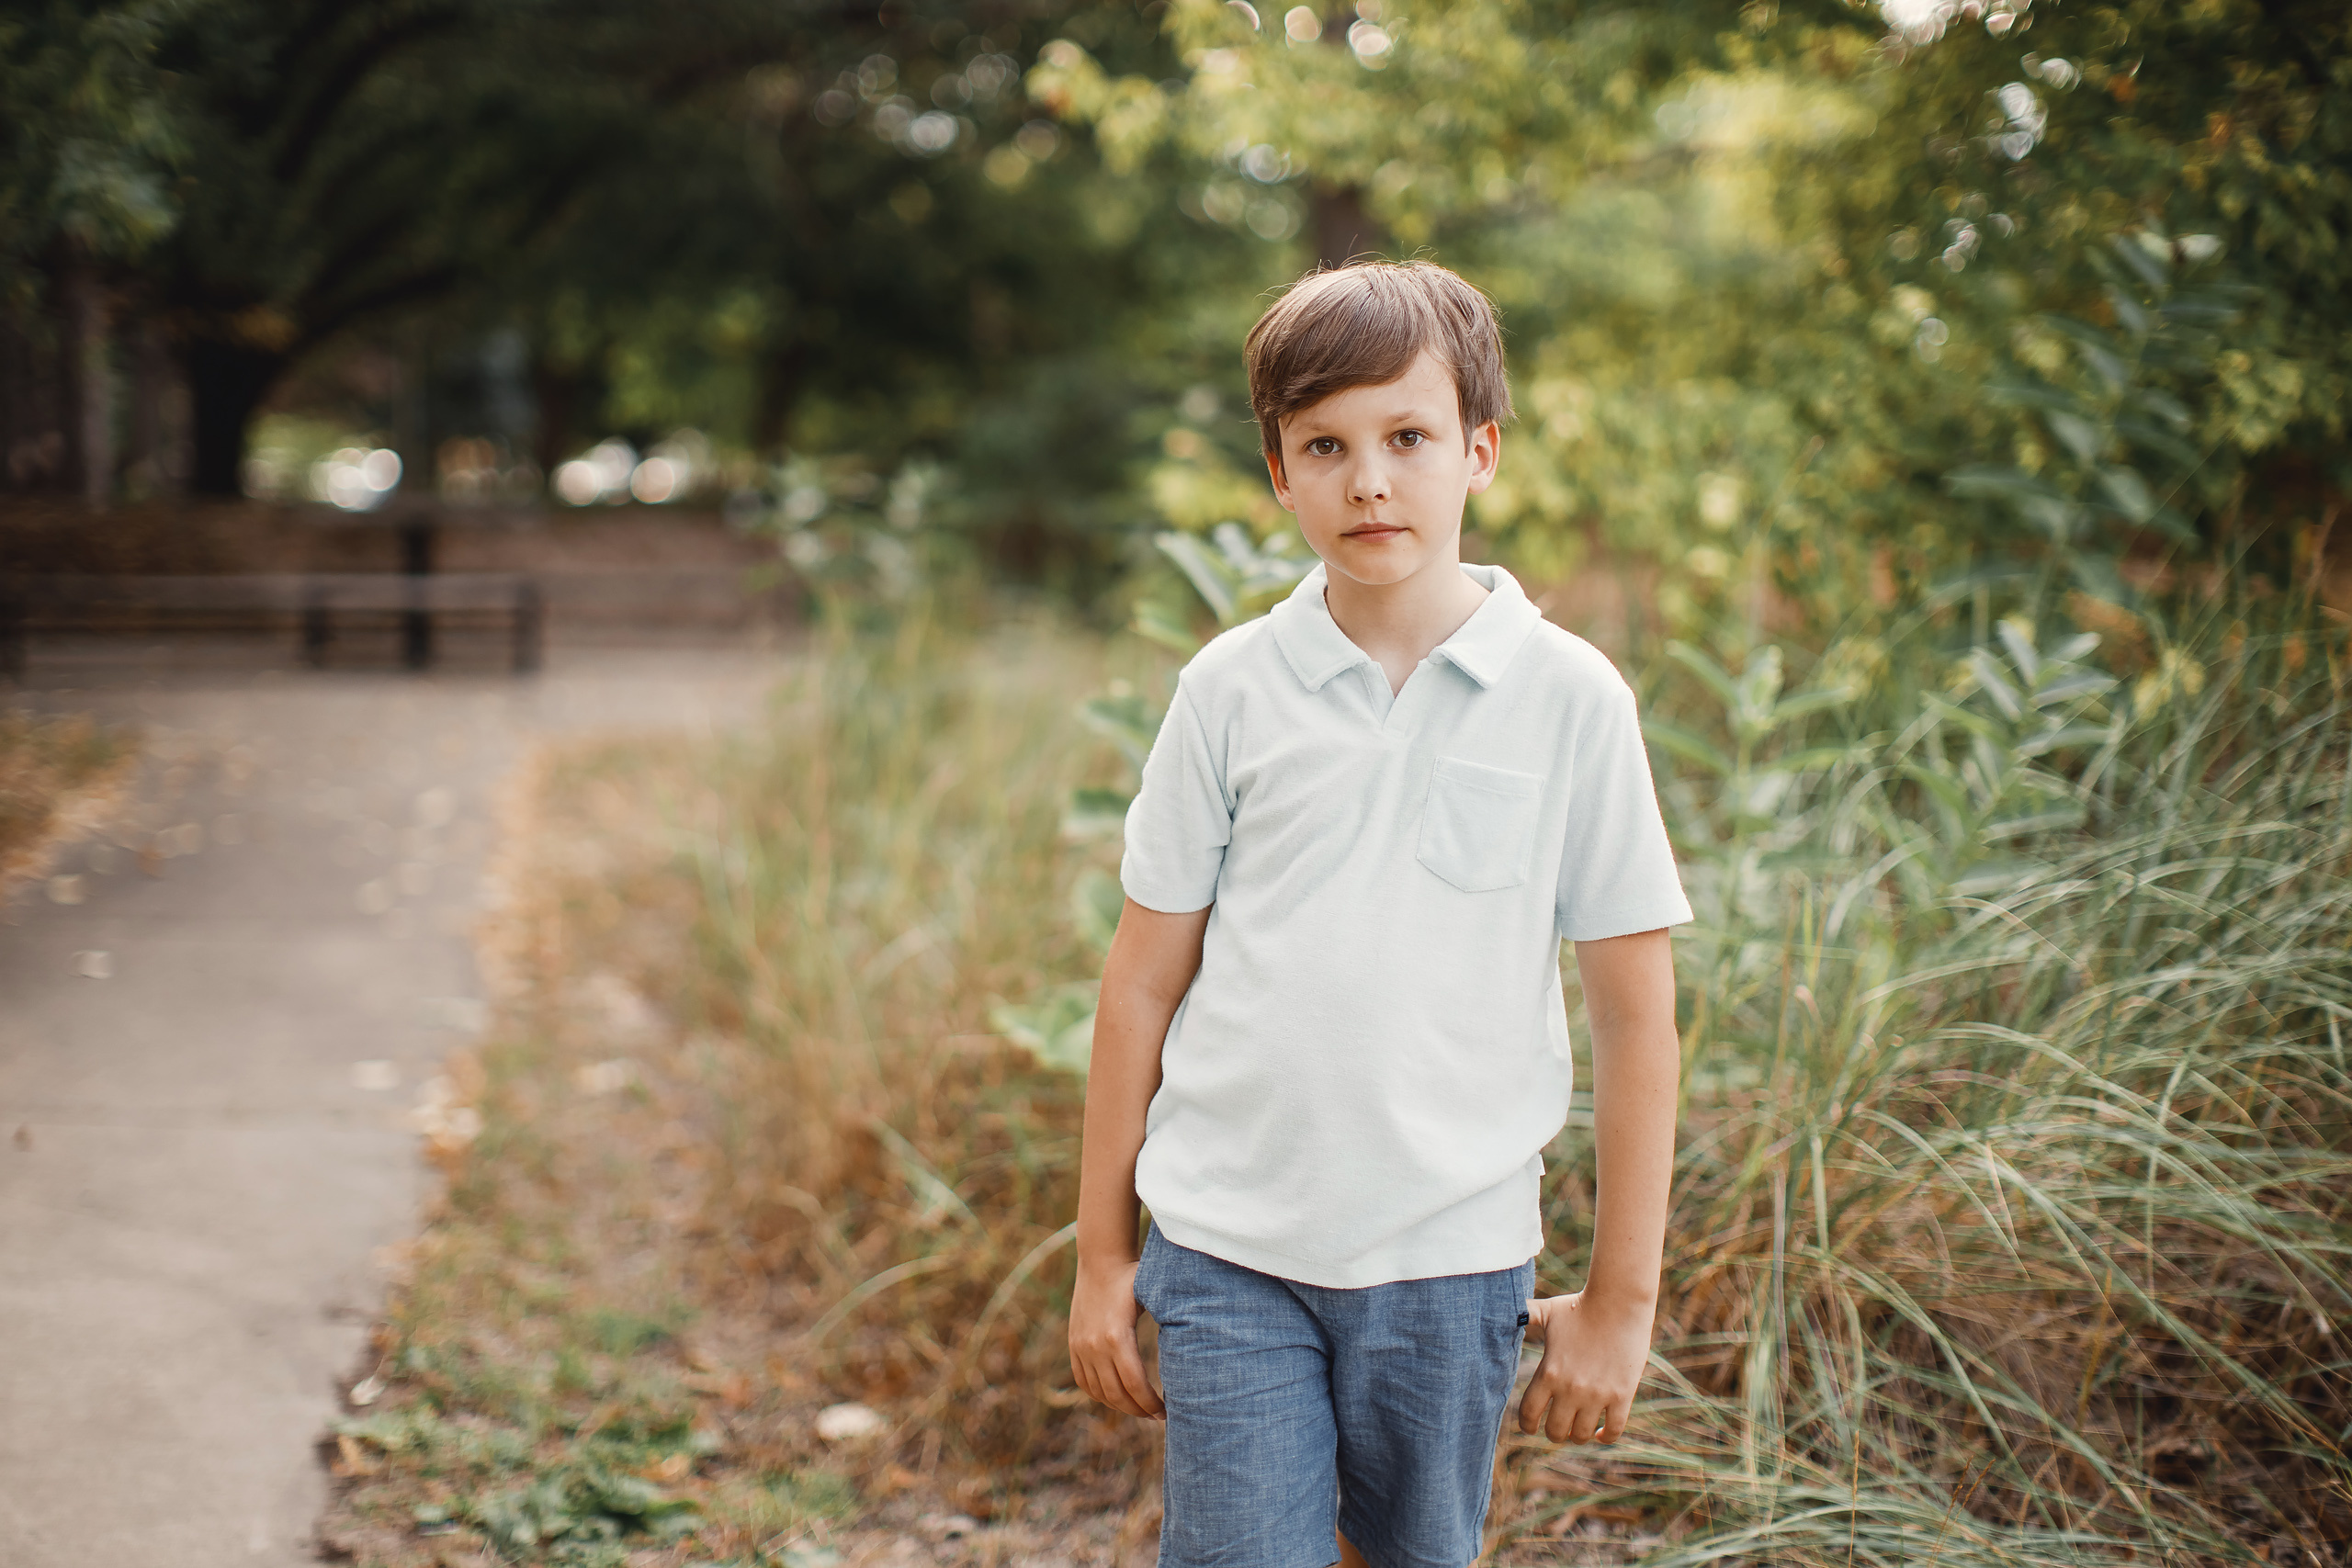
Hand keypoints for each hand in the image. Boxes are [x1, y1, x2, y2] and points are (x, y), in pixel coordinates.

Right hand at [1068, 1257, 1163, 1420]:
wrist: (1101, 1259)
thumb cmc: (1134, 1277)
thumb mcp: (1154, 1298)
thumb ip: (1170, 1325)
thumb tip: (1197, 1353)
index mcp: (1116, 1336)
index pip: (1135, 1384)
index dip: (1151, 1404)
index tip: (1166, 1412)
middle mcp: (1094, 1345)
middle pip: (1117, 1394)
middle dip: (1139, 1410)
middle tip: (1158, 1416)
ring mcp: (1081, 1346)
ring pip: (1100, 1392)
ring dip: (1121, 1405)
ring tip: (1141, 1409)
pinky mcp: (1074, 1344)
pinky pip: (1083, 1381)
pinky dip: (1100, 1394)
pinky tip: (1118, 1397)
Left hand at [1517, 1290, 1652, 1443]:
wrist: (1619, 1301)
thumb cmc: (1580, 1305)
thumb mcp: (1546, 1312)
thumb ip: (1524, 1317)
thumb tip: (1502, 1311)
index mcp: (1549, 1372)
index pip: (1528, 1414)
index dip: (1527, 1424)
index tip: (1531, 1426)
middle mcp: (1570, 1388)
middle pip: (1555, 1431)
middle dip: (1554, 1432)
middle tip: (1557, 1427)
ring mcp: (1597, 1394)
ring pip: (1581, 1435)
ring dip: (1577, 1435)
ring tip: (1578, 1428)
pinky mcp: (1622, 1395)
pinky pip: (1613, 1430)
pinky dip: (1605, 1437)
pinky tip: (1599, 1432)